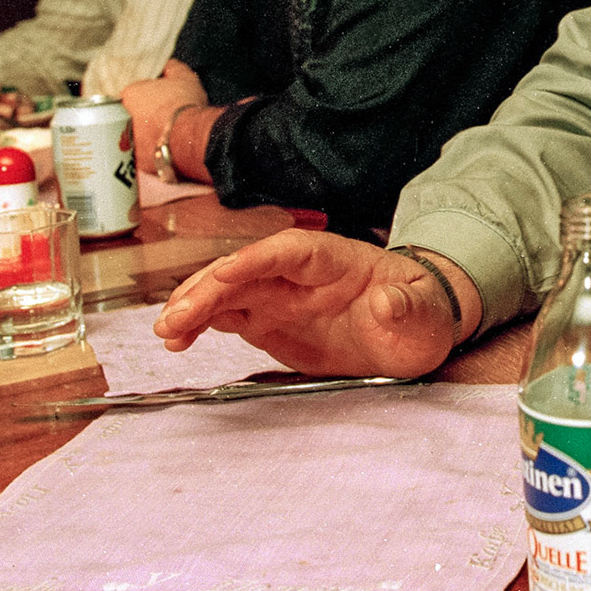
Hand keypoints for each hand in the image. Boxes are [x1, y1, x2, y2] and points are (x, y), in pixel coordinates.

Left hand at [121, 60, 208, 174]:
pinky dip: (149, 155)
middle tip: (160, 121)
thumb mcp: (185, 78)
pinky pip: (140, 156)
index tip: (160, 104)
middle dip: (141, 118)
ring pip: (131, 138)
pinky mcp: (134, 162)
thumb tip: (169, 65)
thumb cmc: (185, 106)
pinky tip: (163, 152)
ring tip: (162, 138)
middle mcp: (121, 118)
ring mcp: (125, 141)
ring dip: (142, 137)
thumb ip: (174, 68)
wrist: (190, 137)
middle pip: (128, 116)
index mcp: (129, 94)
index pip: (134, 94)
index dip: (148, 99)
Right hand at [151, 230, 470, 375]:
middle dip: (209, 289)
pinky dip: (201, 326)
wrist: (414, 329)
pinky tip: (178, 340)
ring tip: (166, 332)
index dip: (256, 259)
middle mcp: (299, 273)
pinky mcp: (271, 320)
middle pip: (246, 271)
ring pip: (228, 292)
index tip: (225, 274)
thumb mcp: (424, 314)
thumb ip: (406, 307)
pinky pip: (228, 316)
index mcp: (336, 258)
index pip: (290, 250)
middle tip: (176, 318)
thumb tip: (387, 302)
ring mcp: (281, 295)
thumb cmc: (421, 312)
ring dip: (194, 307)